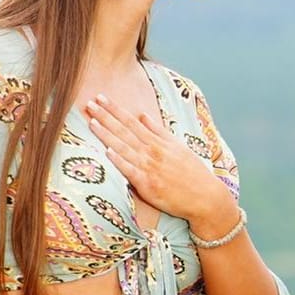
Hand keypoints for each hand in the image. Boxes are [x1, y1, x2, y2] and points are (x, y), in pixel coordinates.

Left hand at [84, 95, 235, 233]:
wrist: (205, 196)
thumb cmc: (192, 172)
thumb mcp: (178, 146)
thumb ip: (159, 131)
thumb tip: (143, 115)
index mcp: (158, 142)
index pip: (132, 122)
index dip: (115, 110)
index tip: (101, 98)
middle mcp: (152, 151)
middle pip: (125, 131)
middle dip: (106, 116)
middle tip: (89, 103)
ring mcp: (149, 167)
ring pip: (124, 147)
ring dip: (107, 134)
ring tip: (92, 122)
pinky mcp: (148, 185)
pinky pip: (130, 171)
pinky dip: (119, 161)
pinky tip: (107, 152)